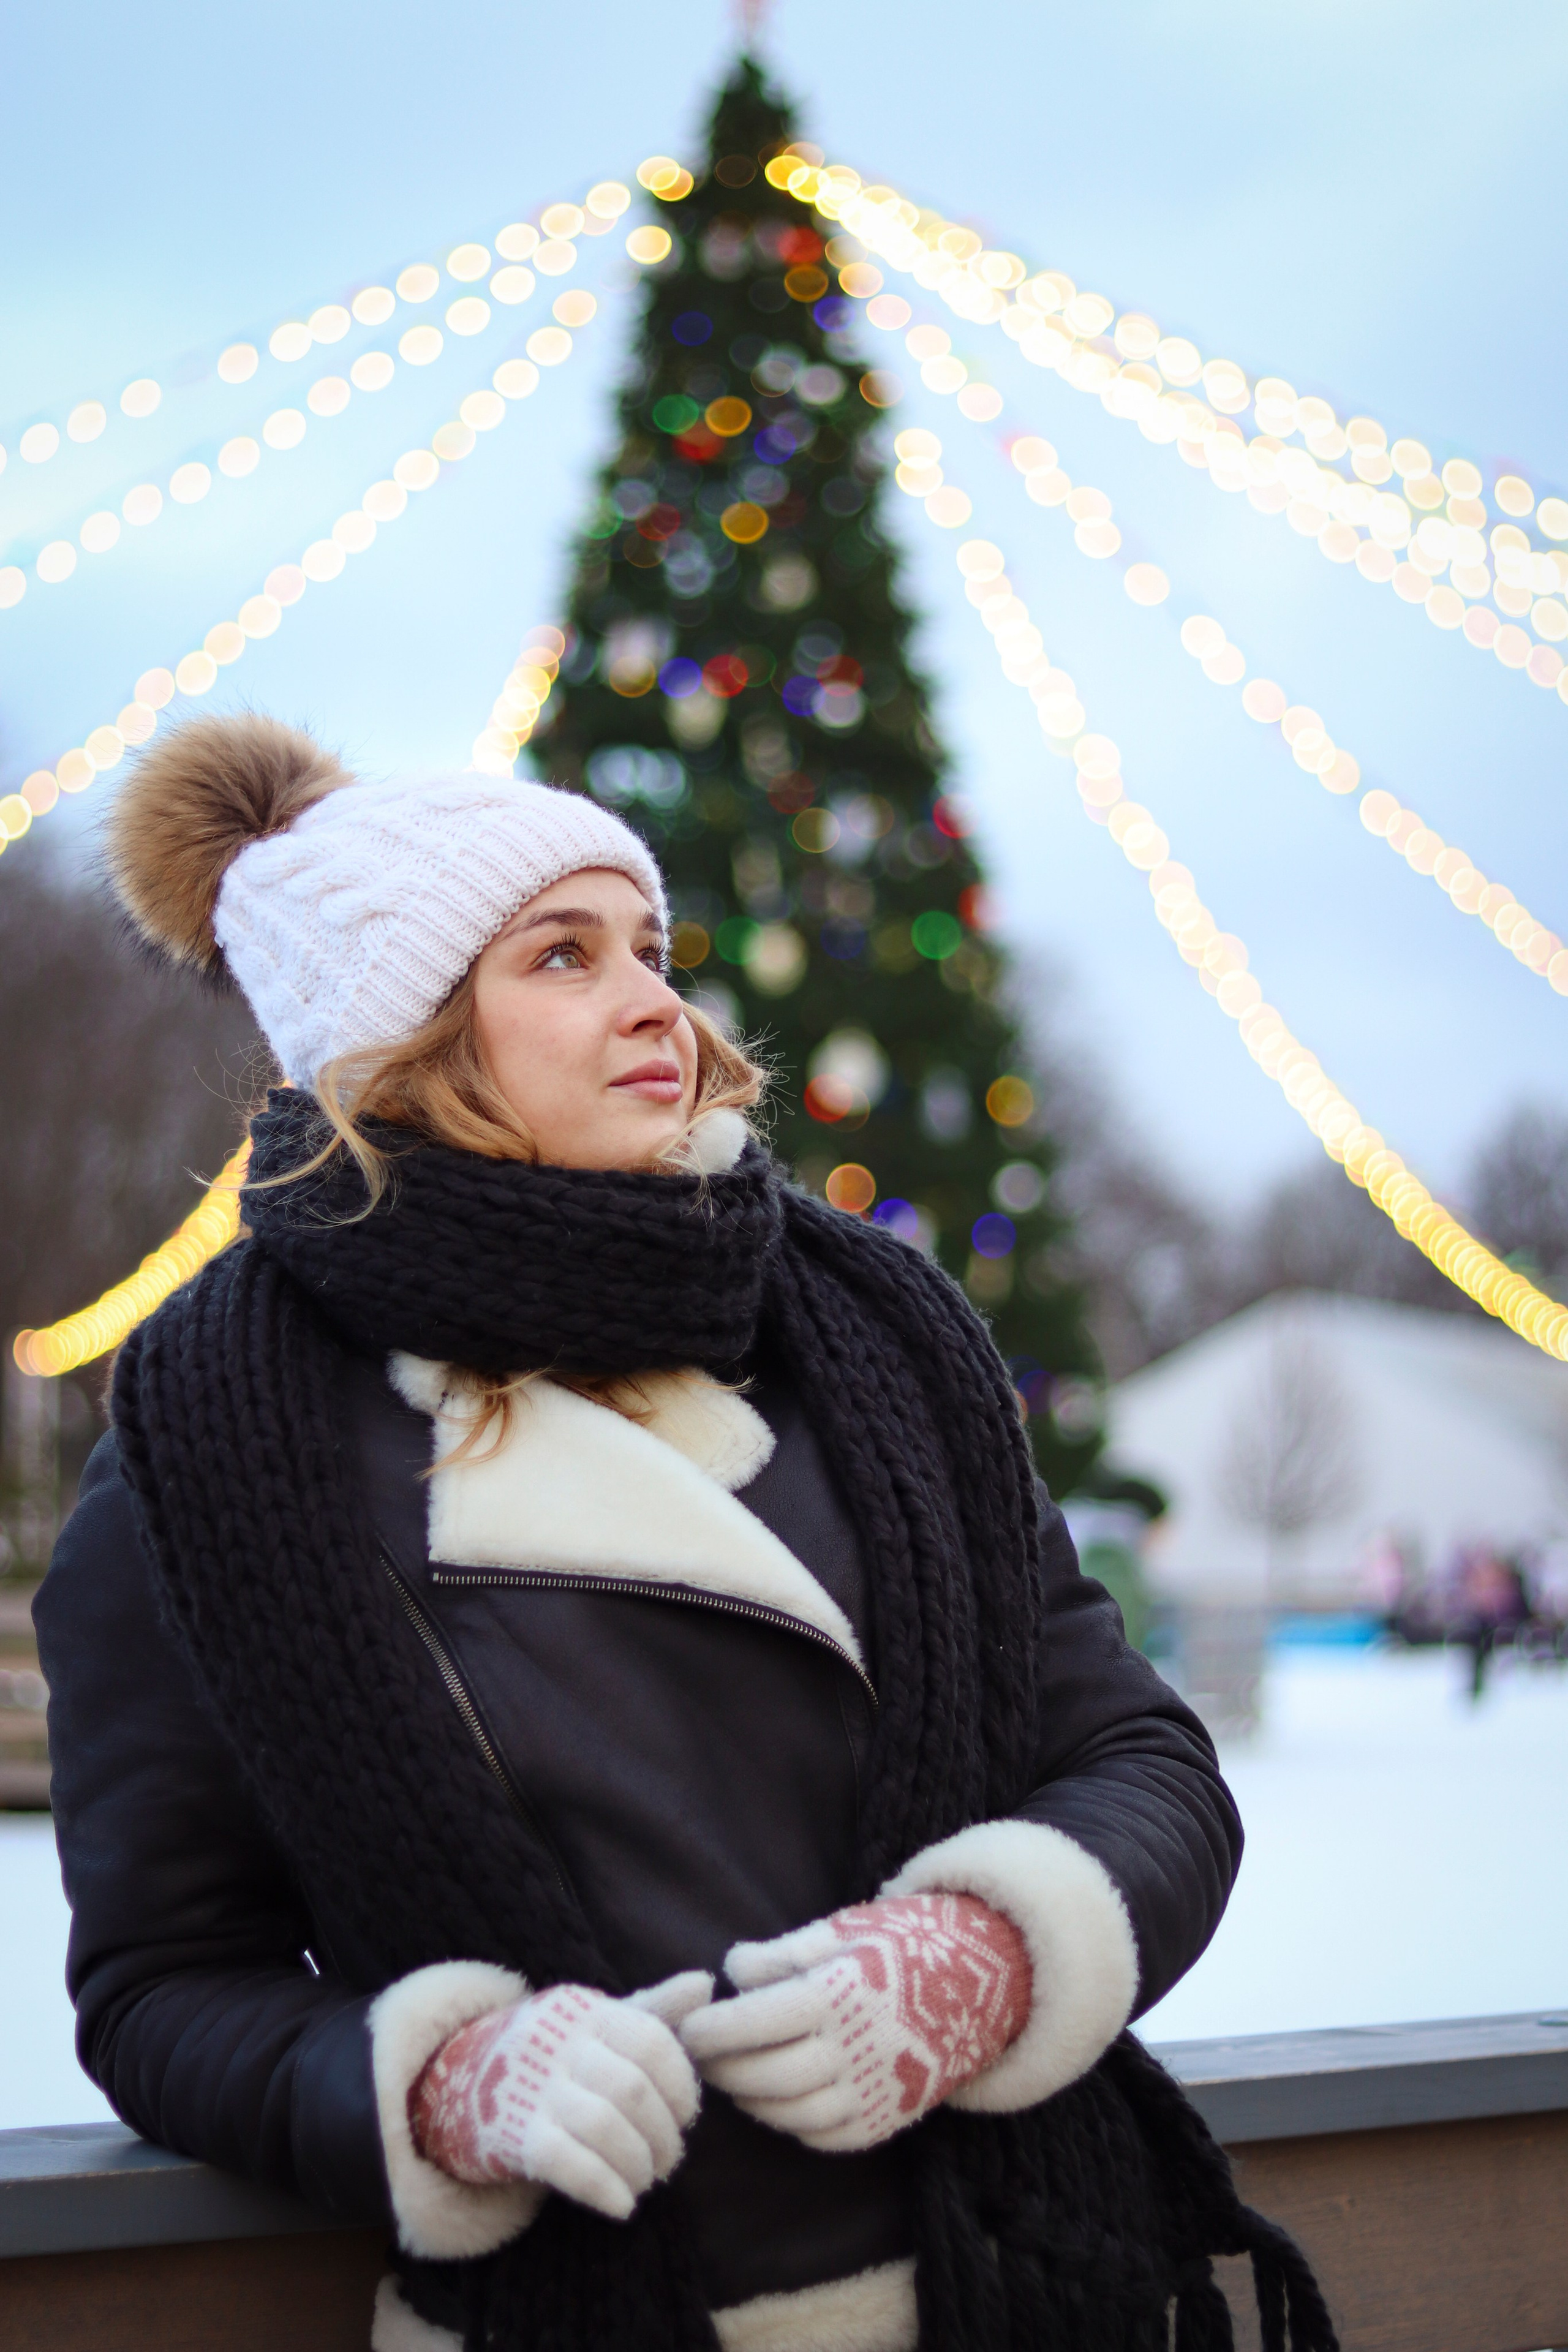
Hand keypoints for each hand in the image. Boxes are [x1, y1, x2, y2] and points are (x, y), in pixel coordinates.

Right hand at [410, 1970, 711, 2219]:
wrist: (467, 2079)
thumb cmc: (558, 2052)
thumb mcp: (600, 2023)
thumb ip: (655, 2009)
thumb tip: (705, 1983)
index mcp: (587, 2011)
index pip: (651, 2042)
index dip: (680, 2086)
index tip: (686, 2116)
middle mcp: (560, 2044)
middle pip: (632, 2090)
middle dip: (663, 2136)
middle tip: (670, 2160)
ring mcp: (534, 2088)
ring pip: (603, 2128)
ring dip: (637, 2165)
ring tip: (646, 2180)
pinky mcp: (514, 2134)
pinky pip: (566, 2162)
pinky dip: (604, 2187)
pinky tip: (622, 2204)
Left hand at [681, 1893, 1030, 2152]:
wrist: (981, 1983)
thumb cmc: (900, 1944)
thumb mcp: (842, 1930)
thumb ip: (784, 1953)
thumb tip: (732, 1969)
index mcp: (841, 1993)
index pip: (756, 2022)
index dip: (712, 2031)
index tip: (687, 2029)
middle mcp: (857, 2047)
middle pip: (767, 2074)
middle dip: (723, 2069)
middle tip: (699, 2059)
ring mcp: (875, 2090)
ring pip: (790, 2111)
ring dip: (750, 2099)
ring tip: (731, 2079)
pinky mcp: (887, 2120)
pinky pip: (823, 2135)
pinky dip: (790, 2121)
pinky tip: (775, 2100)